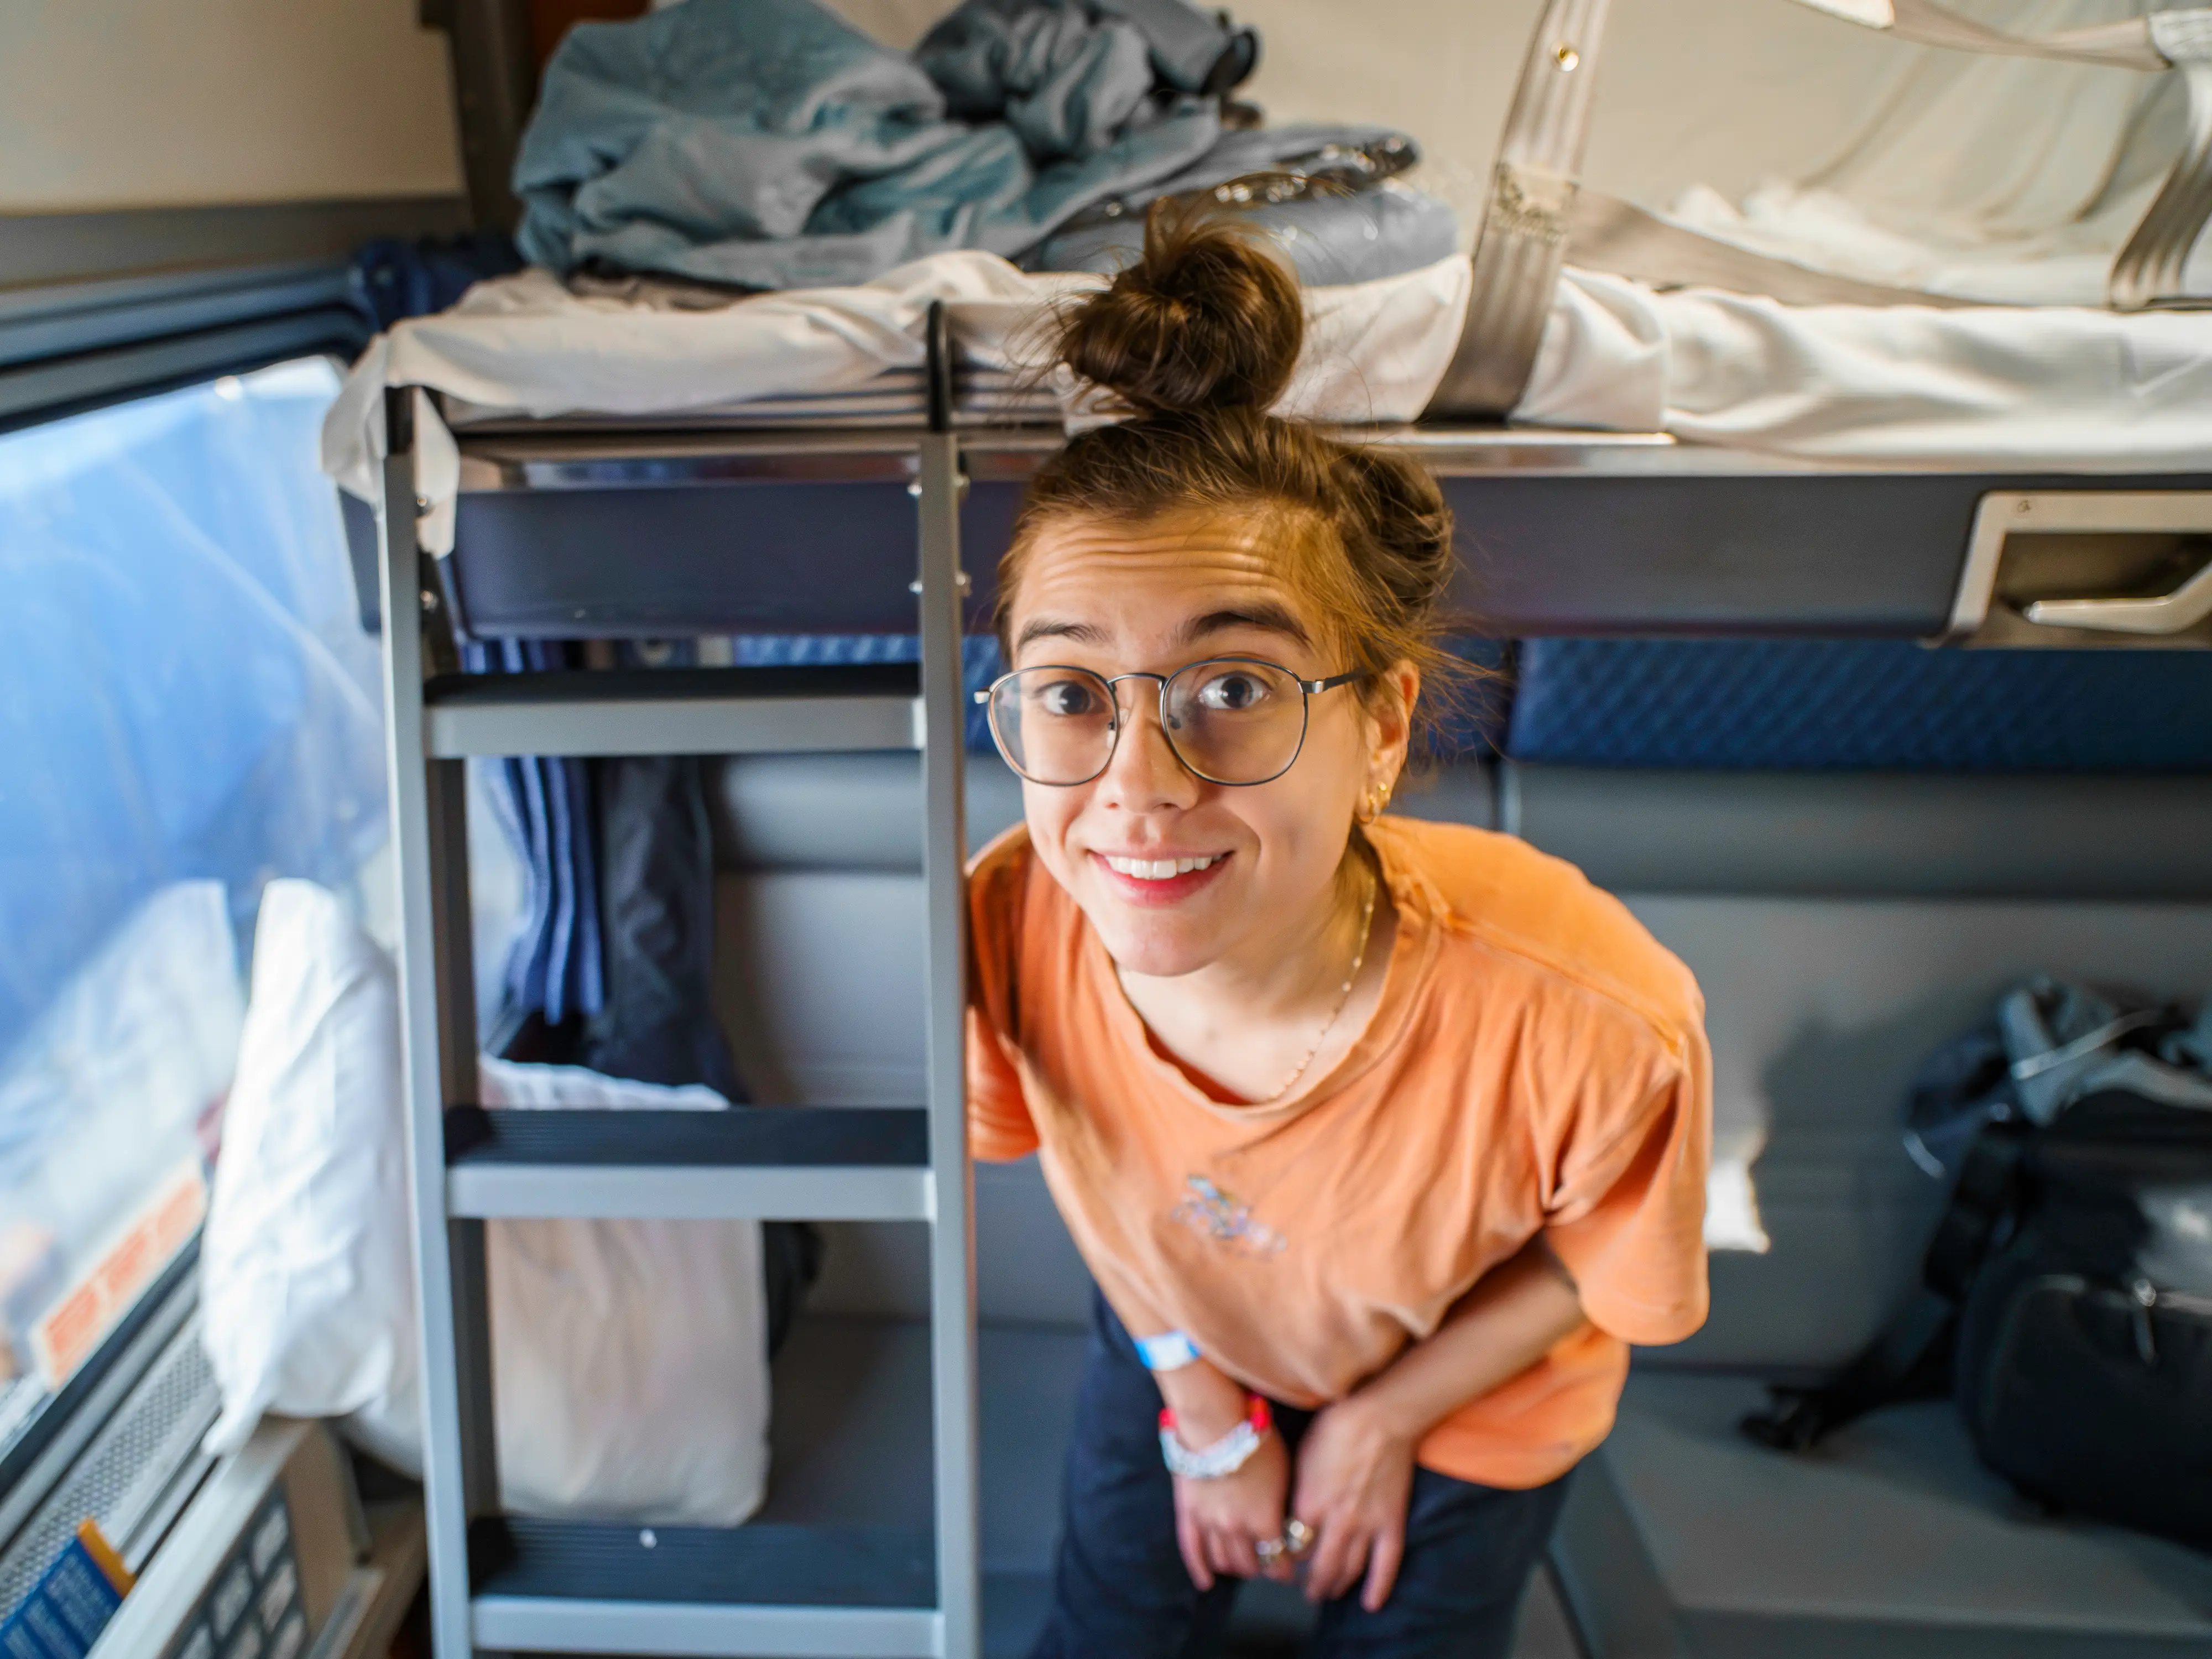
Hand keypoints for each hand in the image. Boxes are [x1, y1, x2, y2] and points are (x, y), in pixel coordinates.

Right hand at [1172, 1425, 1292, 1587]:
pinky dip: (1200, 1570)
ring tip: (1244, 1564)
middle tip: (1267, 1563)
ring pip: (1223, 1560)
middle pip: (1250, 1563)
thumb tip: (1285, 1523)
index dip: (1285, 1569)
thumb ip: (1282, 1505)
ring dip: (1235, 1566)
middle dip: (1261, 1567)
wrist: (1216, 1422)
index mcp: (1264, 1521)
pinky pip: (1192, 1550)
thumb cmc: (1257, 1440)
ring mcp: (1209, 1523)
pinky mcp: (1188, 1513)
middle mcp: (1236, 1529)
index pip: (1278, 1560)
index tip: (1289, 1569)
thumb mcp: (1284, 1472)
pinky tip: (1207, 1582)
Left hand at [1288, 1394, 1417, 1609]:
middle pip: (1320, 1567)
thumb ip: (1298, 1490)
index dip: (1288, 1557)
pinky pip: (1386, 1564)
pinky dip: (1378, 1587)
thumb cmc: (1336, 1426)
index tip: (1284, 1561)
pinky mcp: (1392, 1523)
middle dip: (1311, 1584)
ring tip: (1329, 1594)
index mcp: (1309, 1504)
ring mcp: (1367, 1525)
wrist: (1381, 1416)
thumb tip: (1292, 1510)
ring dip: (1337, 1586)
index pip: (1293, 1546)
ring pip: (1350, 1569)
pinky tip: (1370, 1603)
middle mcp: (1336, 1522)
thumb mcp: (1303, 1455)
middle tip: (1307, 1592)